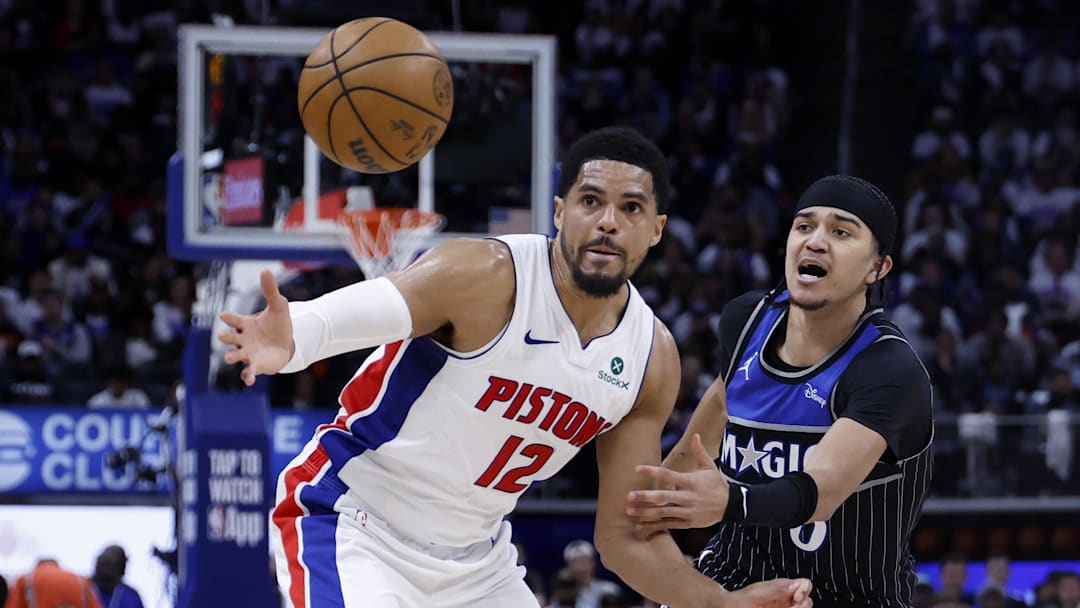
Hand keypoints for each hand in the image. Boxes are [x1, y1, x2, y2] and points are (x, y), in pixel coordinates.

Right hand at [217, 270, 293, 385]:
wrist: (287, 344)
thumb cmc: (278, 324)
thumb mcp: (278, 306)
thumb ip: (270, 290)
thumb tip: (266, 269)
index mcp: (246, 323)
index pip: (234, 319)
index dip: (229, 318)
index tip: (224, 316)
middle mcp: (243, 339)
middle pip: (230, 338)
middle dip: (226, 337)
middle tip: (222, 336)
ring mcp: (248, 353)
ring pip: (236, 355)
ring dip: (232, 357)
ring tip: (228, 358)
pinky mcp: (256, 365)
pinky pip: (248, 372)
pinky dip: (247, 376)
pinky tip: (249, 379)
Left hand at [627, 434, 729, 533]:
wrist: (732, 506)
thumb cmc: (717, 484)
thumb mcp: (710, 467)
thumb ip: (699, 452)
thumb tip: (696, 435)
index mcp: (691, 481)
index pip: (668, 475)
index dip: (653, 472)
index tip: (637, 469)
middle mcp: (688, 497)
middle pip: (664, 497)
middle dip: (646, 497)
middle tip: (629, 496)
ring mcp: (687, 511)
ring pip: (664, 513)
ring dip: (646, 513)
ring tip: (630, 511)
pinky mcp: (688, 523)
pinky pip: (669, 525)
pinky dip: (654, 526)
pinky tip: (640, 525)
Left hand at [728, 578, 812, 607]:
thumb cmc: (738, 601)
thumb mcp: (758, 592)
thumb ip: (777, 588)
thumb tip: (795, 585)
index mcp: (782, 587)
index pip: (805, 584)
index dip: (804, 590)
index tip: (796, 597)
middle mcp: (785, 598)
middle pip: (807, 600)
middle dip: (803, 604)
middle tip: (792, 607)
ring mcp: (783, 607)